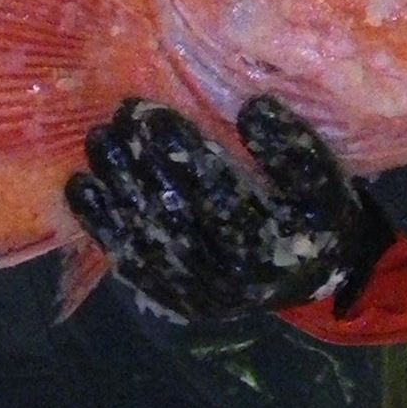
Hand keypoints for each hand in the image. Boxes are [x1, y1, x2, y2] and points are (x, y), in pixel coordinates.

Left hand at [66, 96, 393, 323]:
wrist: (306, 274)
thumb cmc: (315, 215)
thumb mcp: (324, 181)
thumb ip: (293, 148)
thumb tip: (253, 110)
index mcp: (270, 248)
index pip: (215, 195)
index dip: (180, 153)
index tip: (153, 113)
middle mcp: (228, 281)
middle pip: (173, 214)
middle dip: (141, 162)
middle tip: (120, 117)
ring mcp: (195, 293)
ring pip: (145, 237)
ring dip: (115, 186)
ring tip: (99, 139)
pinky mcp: (171, 297)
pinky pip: (130, 260)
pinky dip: (102, 223)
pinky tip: (81, 185)